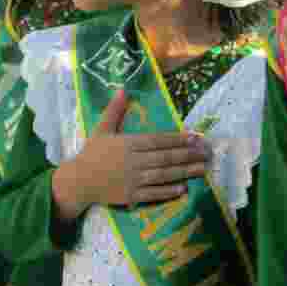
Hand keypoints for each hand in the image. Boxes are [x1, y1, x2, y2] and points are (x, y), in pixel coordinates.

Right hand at [52, 88, 206, 221]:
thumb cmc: (92, 153)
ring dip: (185, 172)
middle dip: (189, 155)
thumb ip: (114, 110)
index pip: (158, 140)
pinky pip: (153, 194)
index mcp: (128, 144)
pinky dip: (168, 192)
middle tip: (208, 153)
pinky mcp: (131, 196)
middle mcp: (133, 161)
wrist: (78, 182)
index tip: (195, 137)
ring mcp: (132, 180)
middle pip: (165, 158)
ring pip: (163, 175)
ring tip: (203, 169)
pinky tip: (183, 188)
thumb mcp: (102, 129)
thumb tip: (123, 89)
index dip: (178, 139)